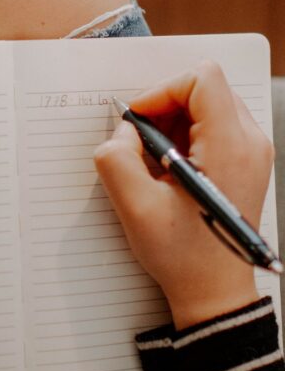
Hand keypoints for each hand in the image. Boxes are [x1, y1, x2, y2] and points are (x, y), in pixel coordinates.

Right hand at [94, 61, 274, 328]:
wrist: (215, 292)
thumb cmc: (184, 256)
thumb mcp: (135, 208)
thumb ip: (116, 158)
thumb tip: (124, 131)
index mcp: (230, 147)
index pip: (202, 79)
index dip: (162, 91)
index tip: (140, 120)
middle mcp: (250, 142)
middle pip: (205, 88)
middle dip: (165, 107)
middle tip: (144, 144)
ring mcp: (253, 151)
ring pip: (208, 104)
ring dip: (174, 123)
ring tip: (157, 163)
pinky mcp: (247, 161)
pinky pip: (214, 125)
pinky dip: (186, 136)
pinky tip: (171, 170)